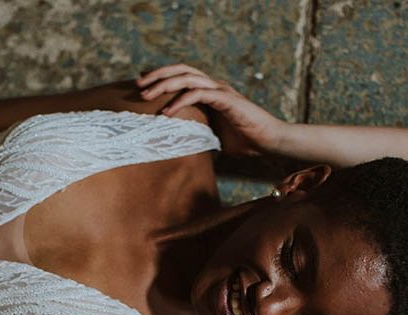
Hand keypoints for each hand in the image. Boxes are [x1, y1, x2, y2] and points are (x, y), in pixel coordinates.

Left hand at [136, 64, 287, 155]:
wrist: (269, 142)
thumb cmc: (247, 142)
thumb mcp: (216, 139)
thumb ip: (202, 137)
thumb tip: (185, 152)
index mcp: (211, 93)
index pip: (182, 77)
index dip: (162, 79)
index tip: (143, 88)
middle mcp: (214, 87)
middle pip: (181, 70)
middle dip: (157, 75)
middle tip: (138, 85)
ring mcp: (220, 91)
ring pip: (187, 77)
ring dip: (165, 84)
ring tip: (147, 94)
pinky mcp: (226, 99)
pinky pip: (198, 94)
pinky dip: (181, 101)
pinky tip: (168, 112)